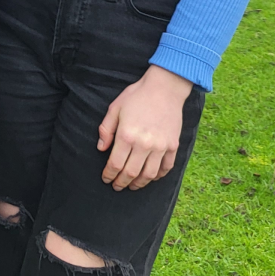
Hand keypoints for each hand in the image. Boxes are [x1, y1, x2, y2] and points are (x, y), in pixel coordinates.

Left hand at [97, 64, 192, 190]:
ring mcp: (161, 146)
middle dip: (122, 182)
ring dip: (139, 183)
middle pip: (131, 173)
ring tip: (132, 186)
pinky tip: (151, 177)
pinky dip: (158, 176)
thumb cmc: (136, 96)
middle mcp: (144, 144)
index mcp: (127, 135)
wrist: (164, 88)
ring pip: (149, 174)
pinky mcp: (173, 146)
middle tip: (116, 187)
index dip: (109, 174)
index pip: (115, 164)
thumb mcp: (115, 108)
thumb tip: (101, 148)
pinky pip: (166, 167)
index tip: (105, 179)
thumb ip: (106, 129)